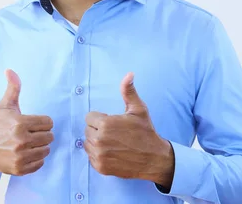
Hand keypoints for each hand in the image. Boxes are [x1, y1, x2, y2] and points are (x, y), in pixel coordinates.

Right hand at [0, 69, 53, 175]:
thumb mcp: (5, 106)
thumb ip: (13, 88)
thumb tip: (10, 70)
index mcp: (20, 123)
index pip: (48, 122)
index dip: (42, 122)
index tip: (33, 123)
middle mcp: (21, 140)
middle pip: (49, 136)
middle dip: (42, 134)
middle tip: (31, 133)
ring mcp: (21, 156)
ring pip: (46, 150)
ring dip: (40, 147)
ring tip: (29, 143)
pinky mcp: (20, 169)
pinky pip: (40, 163)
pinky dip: (36, 159)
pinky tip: (26, 153)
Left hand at [84, 72, 174, 187]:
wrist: (154, 158)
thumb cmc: (146, 132)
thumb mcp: (139, 109)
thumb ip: (129, 91)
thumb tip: (129, 74)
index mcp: (106, 124)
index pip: (89, 117)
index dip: (101, 118)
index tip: (112, 123)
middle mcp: (99, 140)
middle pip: (87, 130)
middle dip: (98, 129)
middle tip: (114, 133)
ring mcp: (99, 155)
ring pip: (87, 144)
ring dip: (96, 142)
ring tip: (113, 143)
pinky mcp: (101, 167)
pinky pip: (90, 157)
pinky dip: (98, 155)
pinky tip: (112, 153)